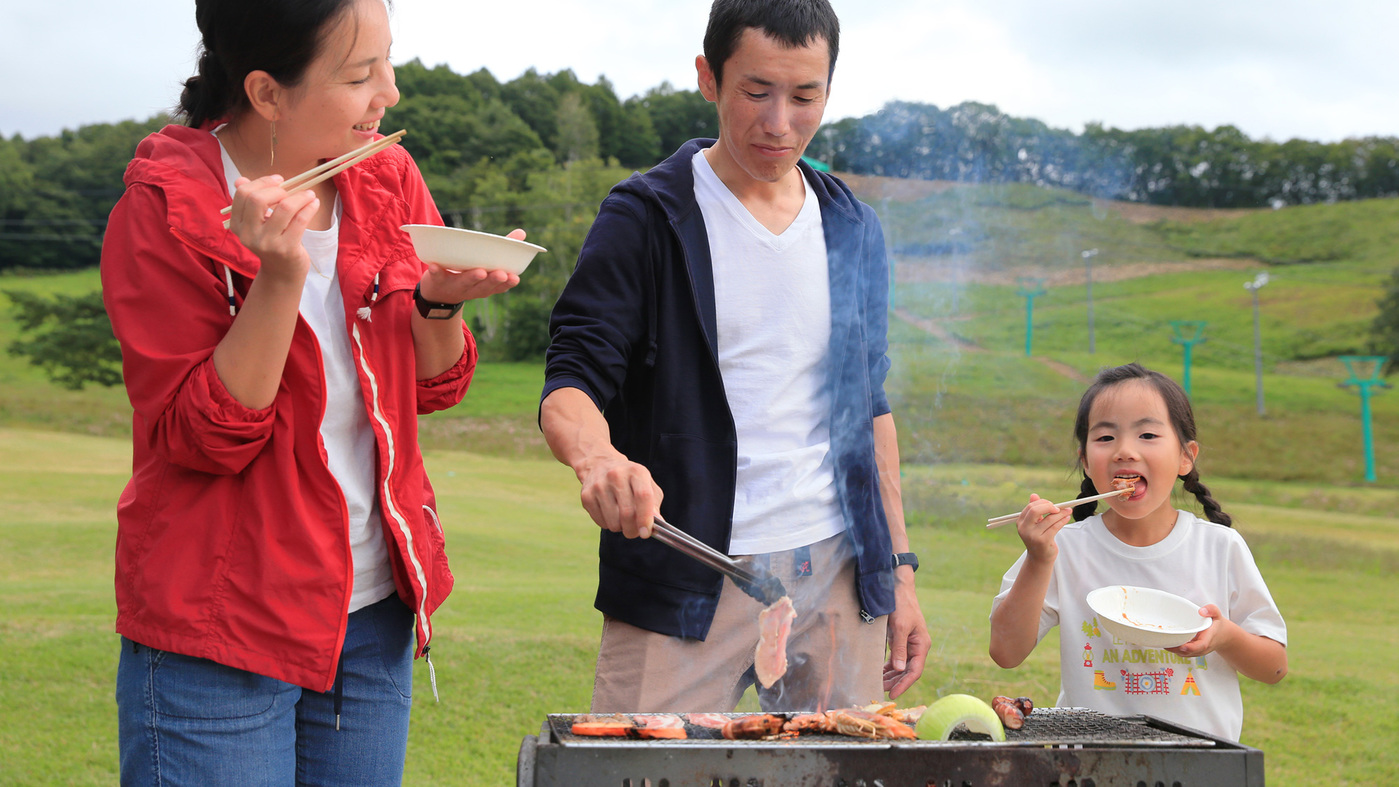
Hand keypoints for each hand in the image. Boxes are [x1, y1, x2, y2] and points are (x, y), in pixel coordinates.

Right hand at [226, 175, 317, 280]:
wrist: (282, 272)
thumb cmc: (272, 241)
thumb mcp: (257, 223)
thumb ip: (250, 202)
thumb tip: (241, 180)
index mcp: (237, 224)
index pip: (243, 194)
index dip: (262, 182)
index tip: (278, 181)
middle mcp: (248, 234)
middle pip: (258, 199)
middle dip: (278, 189)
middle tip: (290, 191)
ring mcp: (267, 243)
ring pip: (284, 208)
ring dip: (300, 197)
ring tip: (309, 195)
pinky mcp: (286, 249)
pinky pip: (300, 220)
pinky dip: (309, 208)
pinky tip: (314, 204)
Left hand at [416, 228, 526, 304]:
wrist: (438, 294)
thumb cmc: (468, 273)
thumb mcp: (486, 265)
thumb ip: (502, 250)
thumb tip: (522, 233)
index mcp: (486, 286)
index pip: (500, 286)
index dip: (508, 283)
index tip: (514, 277)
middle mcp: (473, 288)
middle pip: (484, 286)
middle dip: (493, 280)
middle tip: (500, 273)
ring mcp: (455, 286)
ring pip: (464, 282)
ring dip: (471, 277)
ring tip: (479, 271)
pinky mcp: (437, 280)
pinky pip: (437, 277)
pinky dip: (436, 272)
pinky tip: (434, 266)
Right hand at [577, 452, 663, 538]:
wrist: (600, 465)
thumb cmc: (630, 480)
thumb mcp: (647, 485)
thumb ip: (654, 505)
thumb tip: (655, 525)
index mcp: (636, 471)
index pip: (643, 496)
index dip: (646, 518)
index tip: (646, 532)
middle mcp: (616, 475)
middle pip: (627, 513)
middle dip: (633, 530)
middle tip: (635, 532)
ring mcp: (599, 485)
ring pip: (613, 522)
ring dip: (620, 528)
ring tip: (622, 519)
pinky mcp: (586, 495)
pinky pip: (600, 522)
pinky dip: (608, 525)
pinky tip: (610, 514)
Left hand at [881, 571, 928, 698]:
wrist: (897, 587)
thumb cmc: (901, 605)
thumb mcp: (900, 627)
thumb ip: (899, 649)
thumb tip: (898, 669)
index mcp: (921, 645)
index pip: (915, 671)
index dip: (904, 684)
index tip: (893, 694)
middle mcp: (916, 646)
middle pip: (907, 671)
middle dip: (895, 682)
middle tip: (880, 691)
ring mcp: (908, 643)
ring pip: (900, 666)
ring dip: (890, 676)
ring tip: (878, 684)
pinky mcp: (899, 640)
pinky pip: (895, 658)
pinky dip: (887, 666)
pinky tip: (879, 673)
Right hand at [1016, 493, 1071, 562]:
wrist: (1039, 558)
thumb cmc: (1038, 538)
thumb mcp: (1035, 524)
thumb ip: (1034, 510)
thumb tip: (1034, 495)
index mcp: (1021, 522)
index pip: (1031, 507)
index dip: (1043, 503)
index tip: (1053, 504)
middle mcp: (1024, 529)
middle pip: (1035, 510)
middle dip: (1049, 506)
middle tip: (1059, 507)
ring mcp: (1033, 536)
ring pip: (1049, 519)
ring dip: (1061, 513)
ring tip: (1068, 511)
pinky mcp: (1043, 541)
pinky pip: (1055, 527)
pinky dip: (1062, 521)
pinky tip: (1067, 518)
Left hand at [1167, 604, 1226, 657]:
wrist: (1223, 636)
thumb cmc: (1217, 624)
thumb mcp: (1217, 614)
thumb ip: (1211, 610)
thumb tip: (1201, 611)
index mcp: (1208, 639)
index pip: (1201, 646)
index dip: (1191, 648)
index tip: (1182, 646)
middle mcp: (1201, 648)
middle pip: (1188, 652)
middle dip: (1176, 649)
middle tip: (1164, 642)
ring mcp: (1196, 652)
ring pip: (1183, 654)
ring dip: (1172, 649)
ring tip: (1161, 641)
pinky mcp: (1191, 652)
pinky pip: (1181, 652)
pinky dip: (1173, 648)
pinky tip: (1165, 641)